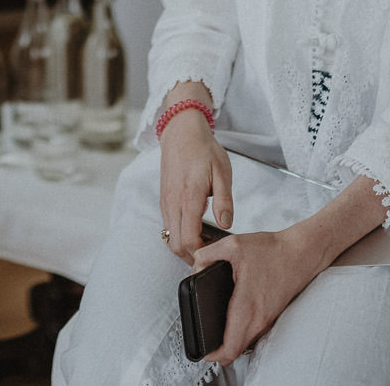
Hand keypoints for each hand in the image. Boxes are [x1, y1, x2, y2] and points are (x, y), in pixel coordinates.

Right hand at [158, 111, 233, 262]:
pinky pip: (167, 226)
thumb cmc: (203, 150)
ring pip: (169, 237)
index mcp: (188, 198)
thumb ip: (224, 201)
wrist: (181, 132)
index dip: (201, 253)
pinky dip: (178, 235)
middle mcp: (172, 203)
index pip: (188, 239)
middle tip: (210, 255)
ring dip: (184, 247)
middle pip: (175, 245)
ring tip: (204, 244)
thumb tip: (226, 224)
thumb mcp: (222, 172)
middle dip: (191, 256)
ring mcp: (165, 202)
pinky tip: (195, 230)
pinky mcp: (163, 200)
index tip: (215, 254)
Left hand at [195, 229, 315, 363]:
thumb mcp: (232, 245)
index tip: (201, 351)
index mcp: (246, 307)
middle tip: (204, 342)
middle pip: (236, 351)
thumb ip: (206, 255)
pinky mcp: (272, 315)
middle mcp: (259, 319)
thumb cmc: (273, 250)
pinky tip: (231, 319)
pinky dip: (240, 332)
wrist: (302, 252)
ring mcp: (267, 319)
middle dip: (218, 351)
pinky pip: (253, 333)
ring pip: (245, 343)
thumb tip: (195, 268)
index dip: (212, 355)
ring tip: (214, 331)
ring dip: (230, 342)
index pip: (229, 348)